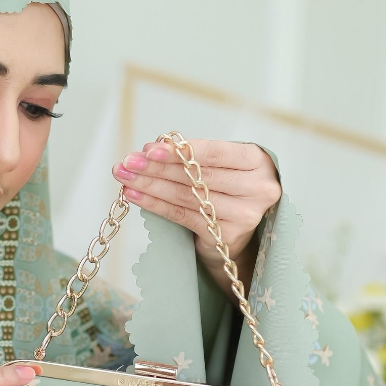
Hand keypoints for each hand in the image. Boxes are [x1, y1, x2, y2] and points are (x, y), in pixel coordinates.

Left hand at [112, 139, 281, 298]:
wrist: (238, 233)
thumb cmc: (226, 189)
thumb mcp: (221, 166)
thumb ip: (193, 157)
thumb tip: (149, 151)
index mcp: (259, 162)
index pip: (216, 153)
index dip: (181, 151)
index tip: (150, 149)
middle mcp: (257, 188)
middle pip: (198, 176)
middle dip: (157, 168)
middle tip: (128, 163)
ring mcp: (245, 215)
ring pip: (187, 196)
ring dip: (151, 186)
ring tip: (125, 178)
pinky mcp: (226, 236)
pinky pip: (182, 216)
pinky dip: (155, 205)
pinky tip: (135, 196)